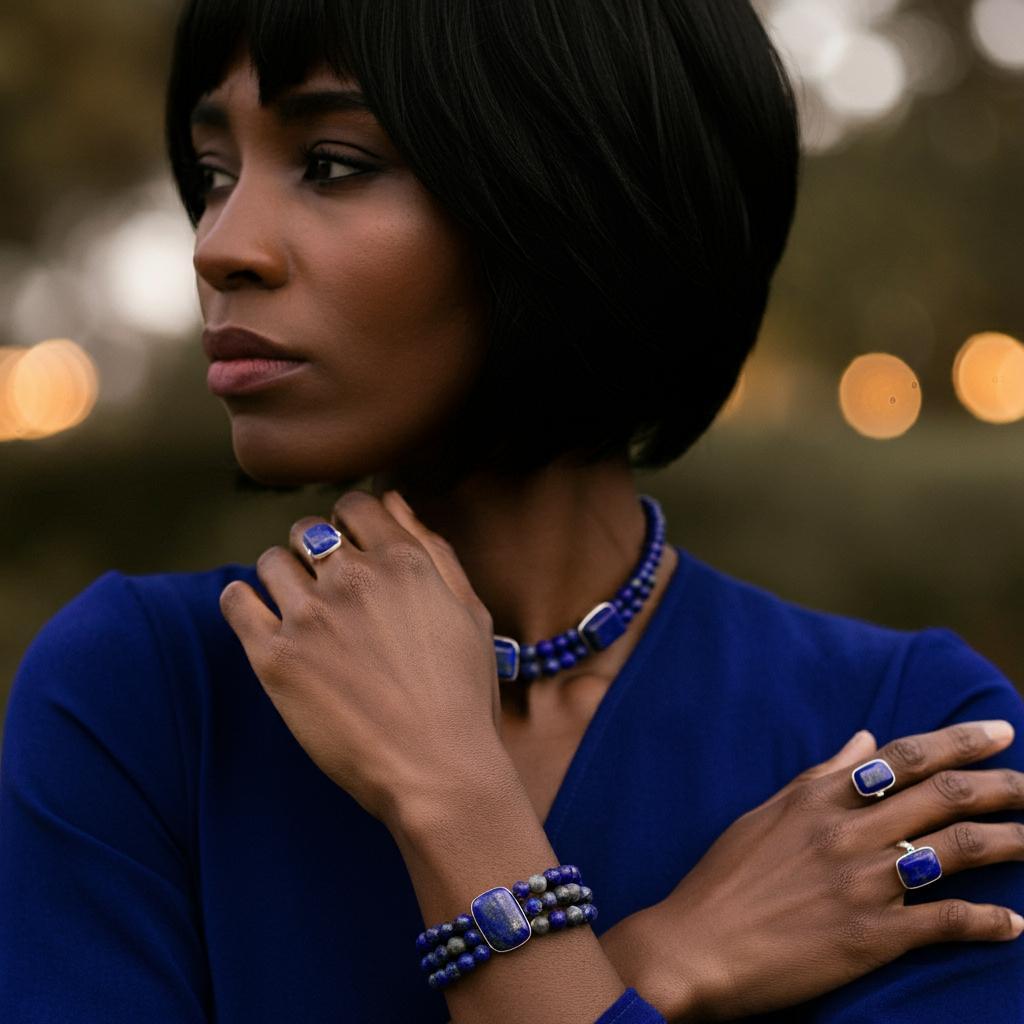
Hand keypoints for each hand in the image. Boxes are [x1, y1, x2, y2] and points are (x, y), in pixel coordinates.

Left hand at [218, 489, 501, 826]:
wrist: (438, 771)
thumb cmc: (464, 697)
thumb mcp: (469, 612)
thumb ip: (433, 549)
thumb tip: (395, 501)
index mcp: (403, 562)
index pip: (355, 505)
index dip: (350, 523)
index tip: (350, 549)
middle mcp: (354, 578)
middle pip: (308, 530)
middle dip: (314, 551)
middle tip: (326, 588)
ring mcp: (310, 617)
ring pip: (271, 561)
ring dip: (282, 576)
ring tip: (298, 610)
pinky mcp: (275, 658)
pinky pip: (236, 600)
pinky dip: (242, 600)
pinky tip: (258, 616)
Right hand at [621, 722, 1023, 1021]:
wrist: (695, 946)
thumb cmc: (724, 877)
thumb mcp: (766, 813)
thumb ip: (821, 775)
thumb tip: (863, 738)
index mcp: (819, 797)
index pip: (902, 757)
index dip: (957, 742)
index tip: (998, 732)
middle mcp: (846, 832)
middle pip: (941, 796)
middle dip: (999, 785)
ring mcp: (859, 883)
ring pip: (955, 850)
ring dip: (1008, 842)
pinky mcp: (868, 937)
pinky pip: (943, 923)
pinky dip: (986, 923)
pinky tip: (1014, 924)